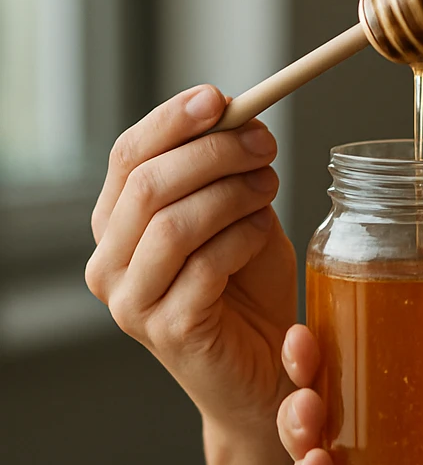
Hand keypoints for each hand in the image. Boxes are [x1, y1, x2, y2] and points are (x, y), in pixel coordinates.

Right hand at [85, 85, 294, 434]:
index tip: (219, 97)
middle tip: (265, 143)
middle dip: (214, 152)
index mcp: (117, 225)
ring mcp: (131, 302)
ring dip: (233, 193)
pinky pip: (205, 265)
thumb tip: (236, 110)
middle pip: (148, 185)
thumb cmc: (249, 286)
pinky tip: (265, 234)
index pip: (128, 156)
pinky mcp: (168, 331)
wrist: (266, 367)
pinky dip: (245, 237)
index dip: (171, 121)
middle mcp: (110, 264)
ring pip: (173, 223)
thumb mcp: (238, 211)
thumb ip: (225, 168)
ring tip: (270, 189)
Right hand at [277, 324, 422, 464]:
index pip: (358, 365)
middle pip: (320, 395)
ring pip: (307, 445)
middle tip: (301, 343)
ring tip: (307, 407)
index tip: (324, 308)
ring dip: (297, 422)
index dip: (335, 337)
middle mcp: (367, 445)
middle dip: (302, 368)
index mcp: (398, 415)